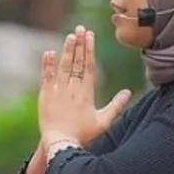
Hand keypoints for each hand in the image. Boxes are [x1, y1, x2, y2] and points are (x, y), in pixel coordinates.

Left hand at [37, 27, 131, 146]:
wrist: (60, 144)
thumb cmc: (83, 135)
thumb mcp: (103, 122)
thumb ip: (116, 106)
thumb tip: (128, 92)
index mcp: (86, 93)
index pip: (89, 66)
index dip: (89, 49)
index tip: (90, 36)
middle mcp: (71, 89)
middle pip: (76, 63)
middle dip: (79, 44)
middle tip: (80, 29)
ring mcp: (57, 92)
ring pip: (63, 67)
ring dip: (67, 51)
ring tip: (70, 36)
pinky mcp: (45, 96)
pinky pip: (46, 77)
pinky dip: (47, 65)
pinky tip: (49, 53)